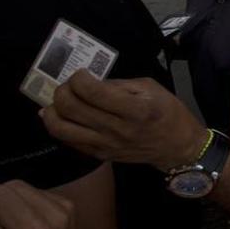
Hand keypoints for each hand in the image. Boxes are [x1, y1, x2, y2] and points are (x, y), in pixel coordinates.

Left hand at [41, 69, 206, 171]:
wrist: (177, 148)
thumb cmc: (168, 113)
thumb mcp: (151, 88)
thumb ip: (120, 84)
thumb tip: (91, 83)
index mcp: (135, 109)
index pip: (92, 92)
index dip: (79, 78)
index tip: (83, 74)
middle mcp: (117, 129)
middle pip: (71, 108)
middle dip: (63, 90)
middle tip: (70, 85)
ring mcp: (105, 145)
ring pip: (61, 128)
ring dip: (52, 111)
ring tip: (60, 102)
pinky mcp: (99, 155)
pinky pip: (68, 141)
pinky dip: (58, 126)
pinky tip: (61, 116)